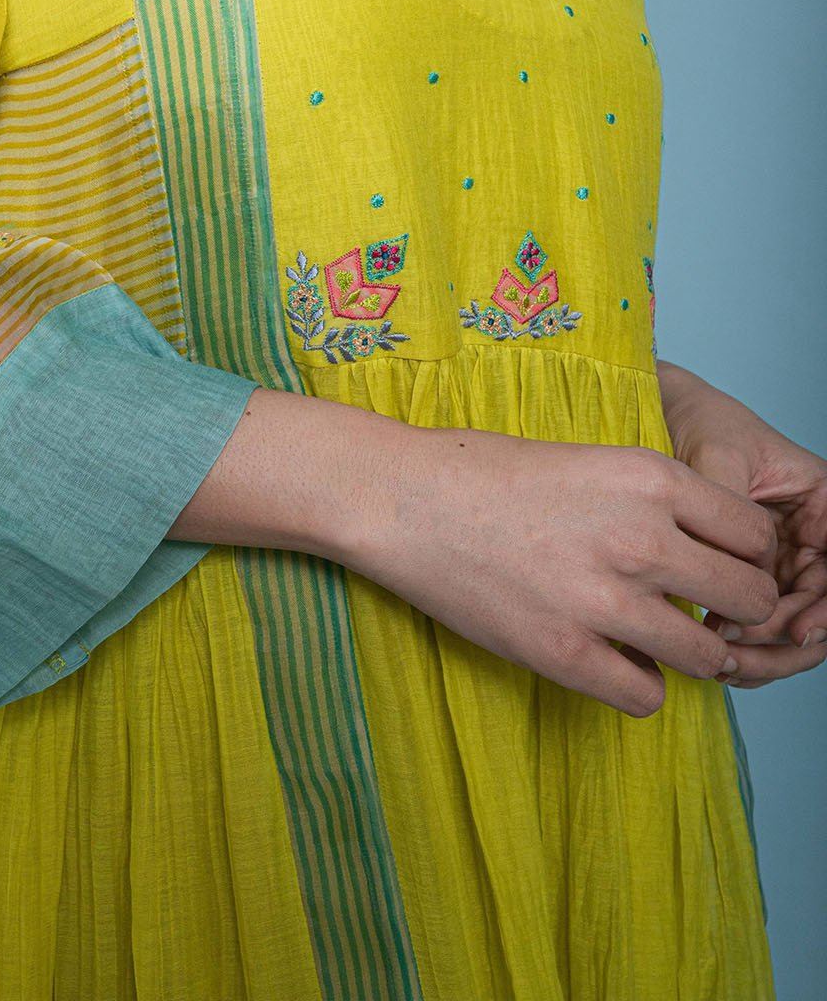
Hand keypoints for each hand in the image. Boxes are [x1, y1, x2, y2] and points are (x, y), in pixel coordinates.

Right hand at [334, 424, 778, 715]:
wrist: (401, 497)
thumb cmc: (480, 470)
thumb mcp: (588, 459)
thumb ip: (649, 500)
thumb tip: (700, 549)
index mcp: (651, 478)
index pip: (756, 533)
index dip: (746, 554)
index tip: (722, 564)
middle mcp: (641, 537)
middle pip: (750, 596)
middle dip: (736, 608)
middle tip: (702, 610)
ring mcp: (603, 600)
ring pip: (707, 655)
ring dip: (694, 654)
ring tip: (661, 643)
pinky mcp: (563, 651)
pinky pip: (646, 696)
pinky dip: (639, 685)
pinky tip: (613, 661)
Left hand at [658, 361, 826, 687]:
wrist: (661, 416)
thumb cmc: (698, 421)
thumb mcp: (716, 457)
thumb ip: (731, 514)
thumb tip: (738, 578)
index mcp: (825, 505)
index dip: (826, 611)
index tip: (796, 633)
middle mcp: (814, 539)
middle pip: (820, 611)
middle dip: (784, 641)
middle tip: (734, 653)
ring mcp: (783, 564)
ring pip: (791, 630)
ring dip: (762, 654)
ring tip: (718, 659)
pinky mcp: (748, 580)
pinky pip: (758, 627)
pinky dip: (742, 649)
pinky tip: (711, 656)